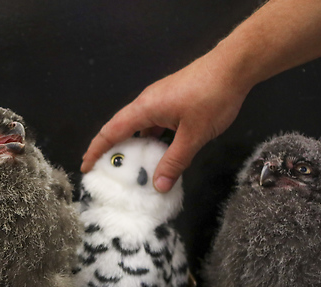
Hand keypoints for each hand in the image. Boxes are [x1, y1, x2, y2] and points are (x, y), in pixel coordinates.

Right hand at [81, 53, 250, 191]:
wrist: (235, 66)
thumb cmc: (212, 97)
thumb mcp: (193, 135)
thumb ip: (175, 161)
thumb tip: (158, 185)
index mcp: (144, 109)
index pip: (111, 131)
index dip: (96, 150)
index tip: (86, 166)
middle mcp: (147, 103)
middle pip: (122, 128)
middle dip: (113, 150)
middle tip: (108, 172)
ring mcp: (160, 100)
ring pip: (141, 127)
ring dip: (136, 146)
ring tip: (135, 168)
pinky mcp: (173, 100)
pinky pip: (155, 123)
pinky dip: (153, 139)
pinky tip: (161, 153)